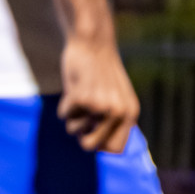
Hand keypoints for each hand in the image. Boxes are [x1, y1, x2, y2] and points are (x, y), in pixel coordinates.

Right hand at [58, 35, 139, 152]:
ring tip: (81, 97)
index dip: (102, 146)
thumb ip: (114, 120)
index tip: (95, 134)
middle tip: (83, 120)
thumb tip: (101, 148)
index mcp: (130, 114)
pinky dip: (64, 105)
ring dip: (72, 118)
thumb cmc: (103, 74)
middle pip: (92, 146)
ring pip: (74, 130)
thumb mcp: (117, 97)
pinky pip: (64, 115)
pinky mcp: (82, 98)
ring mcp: (100, 107)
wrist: (94, 44)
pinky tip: (73, 88)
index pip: (116, 149)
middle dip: (83, 138)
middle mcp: (119, 113)